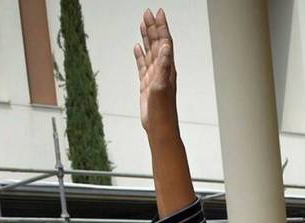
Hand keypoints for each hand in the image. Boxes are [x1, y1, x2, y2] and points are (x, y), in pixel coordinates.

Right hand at [134, 9, 176, 134]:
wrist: (159, 127)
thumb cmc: (163, 110)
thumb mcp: (162, 86)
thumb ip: (164, 65)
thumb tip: (167, 46)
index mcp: (167, 67)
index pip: (164, 42)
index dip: (161, 26)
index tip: (158, 12)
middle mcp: (162, 69)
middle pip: (157, 43)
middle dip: (152, 27)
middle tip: (147, 13)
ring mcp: (154, 76)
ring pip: (149, 51)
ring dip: (146, 37)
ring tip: (142, 24)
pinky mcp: (146, 84)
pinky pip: (142, 65)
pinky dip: (139, 55)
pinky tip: (137, 47)